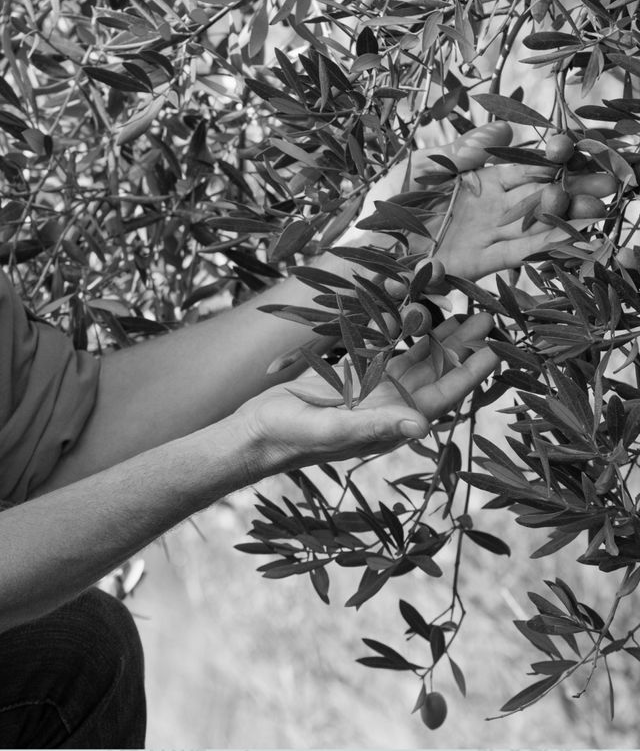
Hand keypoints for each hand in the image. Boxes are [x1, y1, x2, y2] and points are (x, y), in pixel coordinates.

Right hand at [238, 314, 498, 474]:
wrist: (254, 434)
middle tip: (487, 316)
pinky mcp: (350, 379)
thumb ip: (375, 426)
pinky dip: (400, 334)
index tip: (496, 349)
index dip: (469, 374)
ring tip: (462, 313)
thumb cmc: (290, 437)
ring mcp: (369, 393)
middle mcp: (386, 407)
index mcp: (388, 422)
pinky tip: (413, 315)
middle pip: (434, 374)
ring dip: (437, 339)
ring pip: (412, 361)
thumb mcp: (332, 430)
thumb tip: (422, 427)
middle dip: (462, 348)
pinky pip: (384, 353)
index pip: (440, 396)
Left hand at [358, 122, 615, 281]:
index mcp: (481, 178)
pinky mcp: (479, 263)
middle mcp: (491, 206)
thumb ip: (463, 150)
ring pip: (535, 223)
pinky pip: (516, 252)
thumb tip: (504, 130)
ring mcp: (487, 234)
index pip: (526, 165)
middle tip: (611, 181)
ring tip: (602, 207)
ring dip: (569, 215)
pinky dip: (543, 244)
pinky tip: (572, 235)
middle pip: (541, 193)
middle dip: (576, 186)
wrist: (366, 250)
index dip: (553, 157)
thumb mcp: (424, 166)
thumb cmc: (390, 204)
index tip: (578, 148)